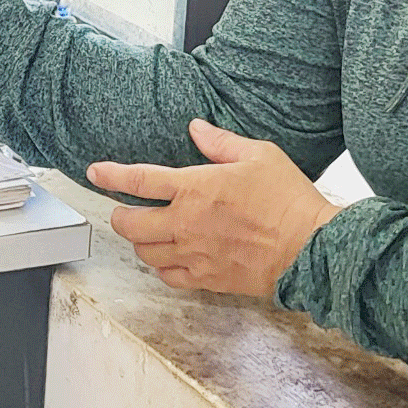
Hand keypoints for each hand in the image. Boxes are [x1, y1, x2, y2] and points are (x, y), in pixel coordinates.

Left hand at [89, 120, 340, 296]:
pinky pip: (168, 277)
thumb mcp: (259, 155)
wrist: (311, 248)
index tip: (95, 172)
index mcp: (195, 188)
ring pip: (144, 253)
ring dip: (139, 242)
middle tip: (122, 210)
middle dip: (119, 216)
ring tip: (147, 233)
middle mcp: (186, 223)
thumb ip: (221, 142)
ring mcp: (194, 254)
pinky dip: (161, 268)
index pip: (138, 180)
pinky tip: (168, 258)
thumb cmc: (288, 200)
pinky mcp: (207, 279)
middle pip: (129, 224)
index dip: (111, 175)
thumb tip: (196, 128)